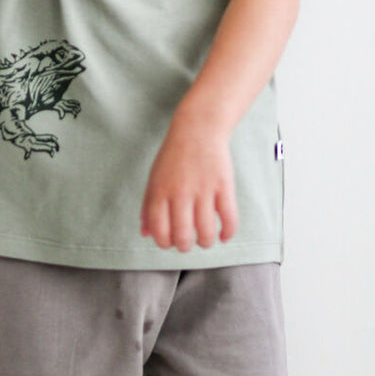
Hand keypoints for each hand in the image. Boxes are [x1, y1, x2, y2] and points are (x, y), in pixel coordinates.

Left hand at [140, 115, 238, 251]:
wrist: (198, 129)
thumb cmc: (173, 156)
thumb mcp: (154, 178)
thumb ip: (148, 206)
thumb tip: (146, 234)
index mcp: (160, 191)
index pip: (159, 230)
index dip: (164, 243)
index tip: (170, 242)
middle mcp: (180, 193)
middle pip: (182, 236)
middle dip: (185, 246)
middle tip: (188, 242)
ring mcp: (203, 190)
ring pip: (206, 232)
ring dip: (206, 242)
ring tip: (205, 239)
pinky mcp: (224, 186)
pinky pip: (229, 219)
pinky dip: (228, 233)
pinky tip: (224, 235)